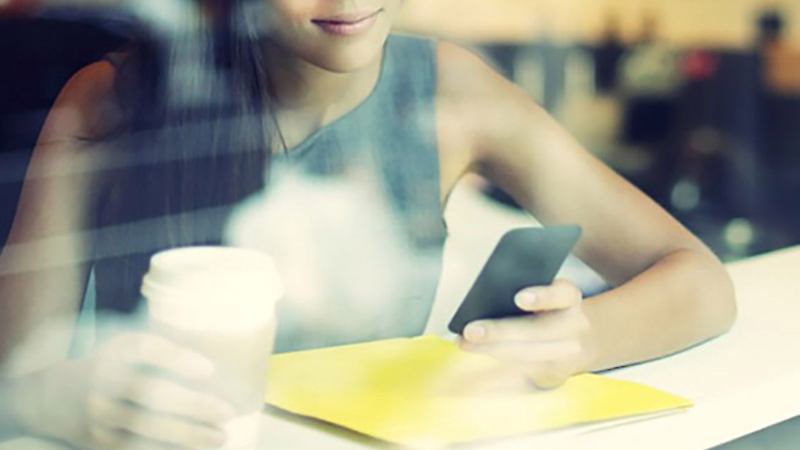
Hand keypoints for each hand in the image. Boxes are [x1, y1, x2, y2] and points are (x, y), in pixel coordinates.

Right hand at [13, 333, 235, 449]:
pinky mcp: (98, 443)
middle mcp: (101, 384)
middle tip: (228, 412)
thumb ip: (161, 350)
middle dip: (191, 406)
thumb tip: (211, 368)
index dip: (177, 360)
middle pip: (148, 394)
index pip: (144, 351)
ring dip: (186, 436)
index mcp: (112, 354)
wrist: (52, 397)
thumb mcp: (126, 347)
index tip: (210, 370)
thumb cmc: (109, 366)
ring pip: (144, 429)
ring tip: (220, 437)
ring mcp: (98, 417)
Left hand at [458, 279, 595, 388]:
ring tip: (465, 344)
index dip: (541, 297)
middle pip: (536, 331)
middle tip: (470, 331)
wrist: (583, 339)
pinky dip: (496, 372)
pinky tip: (475, 370)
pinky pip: (522, 374)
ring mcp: (566, 353)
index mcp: (569, 298)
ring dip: (491, 351)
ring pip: (526, 354)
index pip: (559, 295)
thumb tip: (484, 301)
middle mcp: (573, 325)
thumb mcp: (548, 294)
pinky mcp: (554, 373)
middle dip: (500, 332)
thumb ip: (526, 293)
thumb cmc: (551, 309)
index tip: (519, 298)